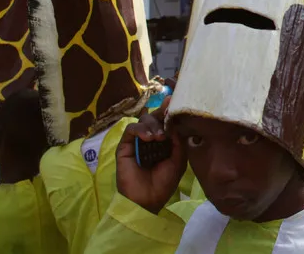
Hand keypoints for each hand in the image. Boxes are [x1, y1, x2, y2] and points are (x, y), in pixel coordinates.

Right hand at [115, 97, 186, 213]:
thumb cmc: (164, 183)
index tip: (174, 102)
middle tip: (168, 116)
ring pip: (143, 120)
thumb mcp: (178, 160)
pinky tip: (148, 138)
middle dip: (162, 114)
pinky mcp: (125, 146)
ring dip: (153, 124)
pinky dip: (140, 130)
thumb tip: (175, 121)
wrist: (147, 200)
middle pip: (155, 117)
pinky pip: (130, 130)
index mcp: (164, 141)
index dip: (169, 111)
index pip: (166, 121)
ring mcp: (137, 142)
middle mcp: (150, 139)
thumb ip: (178, 140)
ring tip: (159, 137)